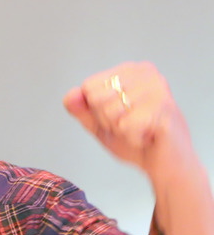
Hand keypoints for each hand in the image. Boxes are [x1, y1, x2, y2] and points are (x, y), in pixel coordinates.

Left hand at [63, 61, 195, 181]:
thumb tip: (71, 96)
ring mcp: (157, 87)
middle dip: (108, 121)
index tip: (118, 117)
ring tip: (141, 130)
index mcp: (129, 71)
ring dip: (122, 130)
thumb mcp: (100, 125)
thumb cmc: (135, 140)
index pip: (89, 87)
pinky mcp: (164, 106)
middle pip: (96, 97)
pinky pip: (126, 125)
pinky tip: (148, 136)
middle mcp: (145, 72)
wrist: (164, 164)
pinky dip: (133, 138)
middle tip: (130, 125)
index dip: (97, 111)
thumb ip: (82, 110)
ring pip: (110, 111)